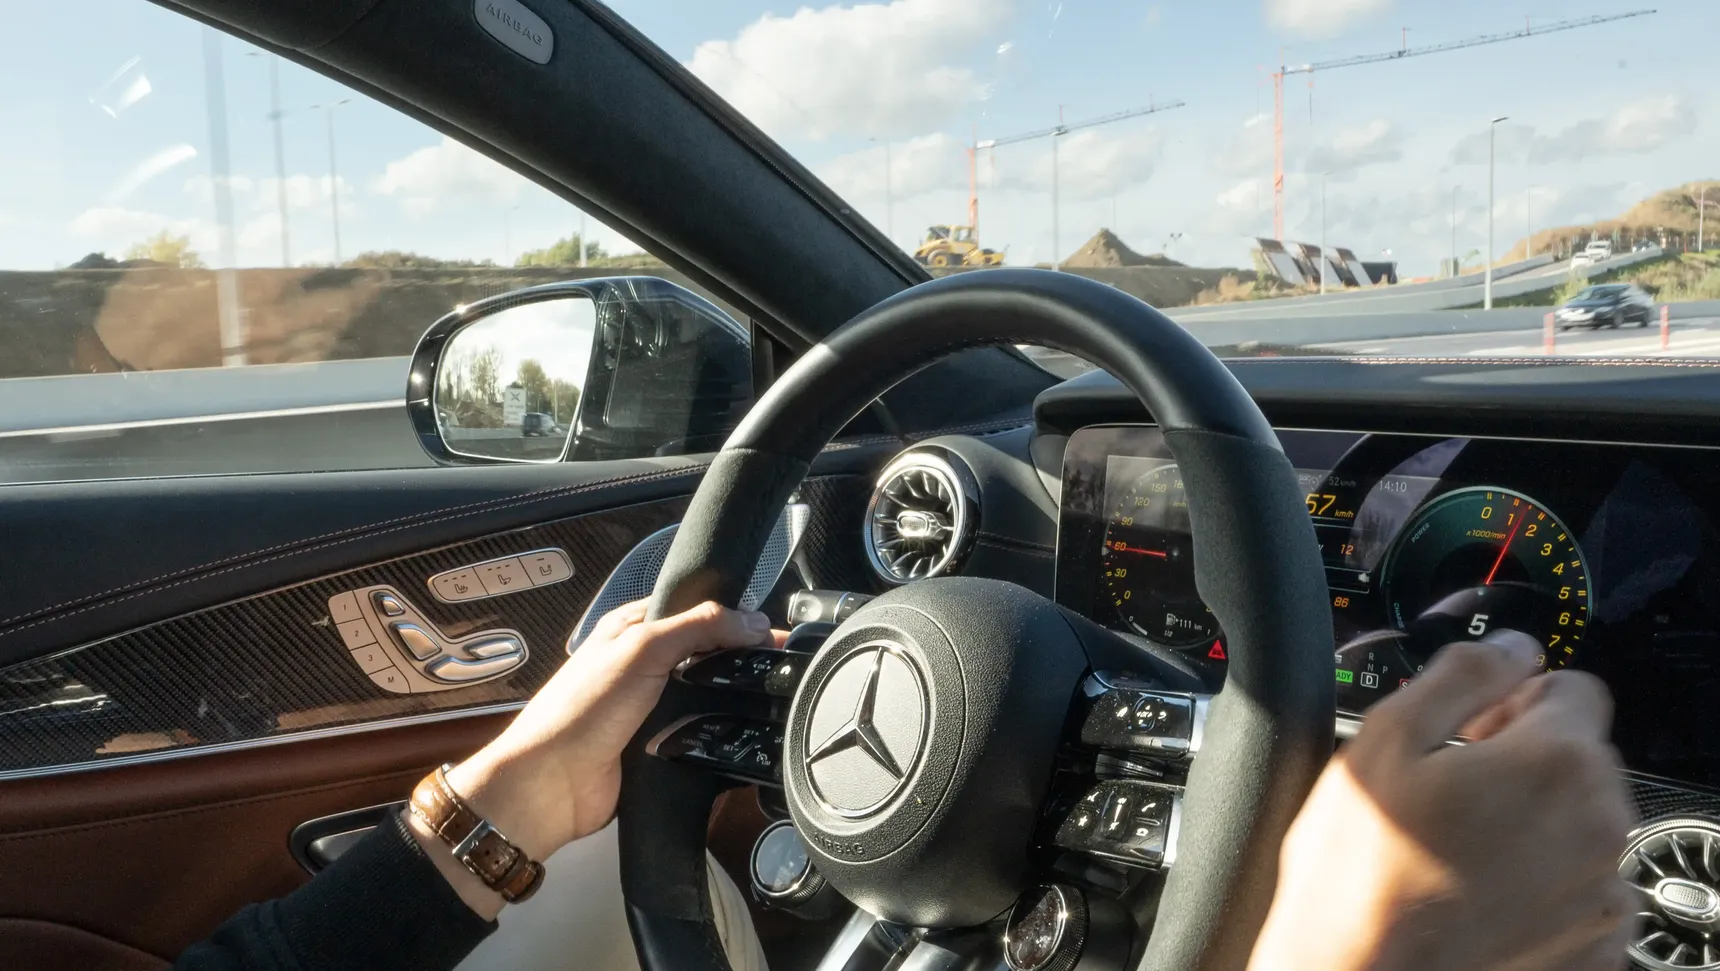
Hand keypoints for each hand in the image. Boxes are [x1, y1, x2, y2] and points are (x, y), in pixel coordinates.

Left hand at [410, 599, 782, 916]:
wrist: (550, 786)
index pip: (696, 611)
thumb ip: (699, 627)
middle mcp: (644, 664)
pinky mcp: (660, 747)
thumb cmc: (582, 709)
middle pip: (706, 654)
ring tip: (775, 701)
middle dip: (740, 660)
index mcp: (633, 628)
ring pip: (707, 696)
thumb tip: (755, 621)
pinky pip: (701, 735)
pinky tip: (746, 736)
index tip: (774, 634)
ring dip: (732, 701)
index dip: (735, 618)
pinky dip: (720, 736)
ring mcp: (652, 708)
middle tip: (783, 668)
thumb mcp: (642, 649)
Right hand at [1248, 632, 1635, 970]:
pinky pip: (1582, 888)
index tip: (1471, 730)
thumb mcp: (1385, 738)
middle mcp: (1600, 825)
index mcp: (1556, 760)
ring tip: (1459, 848)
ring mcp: (1603, 893)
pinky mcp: (1596, 945)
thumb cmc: (1361, 871)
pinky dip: (1542, 884)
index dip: (1513, 699)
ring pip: (1581, 822)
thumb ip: (1462, 674)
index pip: (1573, 685)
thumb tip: (1511, 646)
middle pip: (1581, 755)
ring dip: (1536, 822)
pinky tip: (1480, 893)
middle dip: (1526, 759)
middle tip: (1451, 791)